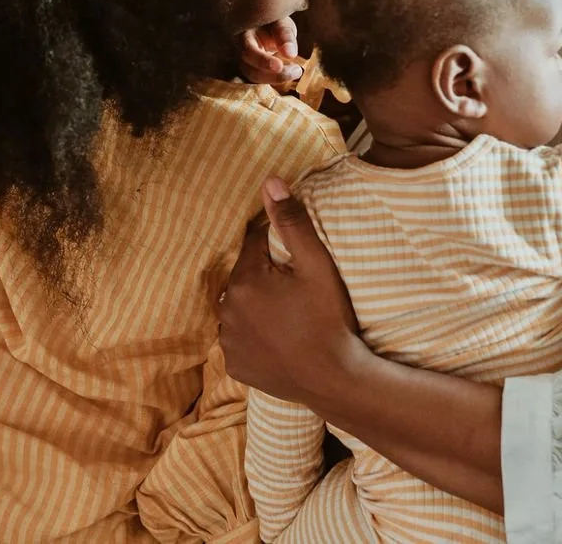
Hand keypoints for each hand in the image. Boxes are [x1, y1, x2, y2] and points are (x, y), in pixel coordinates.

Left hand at [219, 179, 360, 403]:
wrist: (335, 379)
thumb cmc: (328, 317)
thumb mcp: (316, 264)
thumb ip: (291, 221)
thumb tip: (269, 181)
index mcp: (243, 280)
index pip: (255, 246)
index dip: (278, 249)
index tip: (299, 264)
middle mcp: (226, 310)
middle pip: (245, 276)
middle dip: (265, 276)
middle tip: (297, 291)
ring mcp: (228, 341)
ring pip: (240, 307)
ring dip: (256, 304)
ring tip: (288, 314)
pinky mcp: (235, 365)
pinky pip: (239, 338)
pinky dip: (253, 334)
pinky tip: (277, 337)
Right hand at [238, 19, 302, 84]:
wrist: (265, 25)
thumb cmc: (272, 21)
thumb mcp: (280, 23)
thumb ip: (285, 36)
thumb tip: (290, 54)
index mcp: (242, 36)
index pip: (248, 51)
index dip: (263, 61)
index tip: (279, 66)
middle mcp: (239, 52)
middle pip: (250, 71)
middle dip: (274, 75)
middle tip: (297, 70)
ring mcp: (244, 64)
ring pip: (256, 78)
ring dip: (277, 78)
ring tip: (297, 70)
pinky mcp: (252, 71)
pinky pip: (262, 80)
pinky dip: (276, 79)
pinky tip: (291, 71)